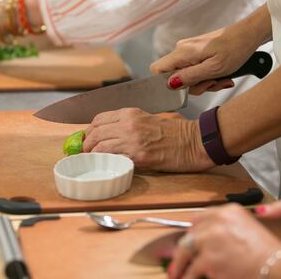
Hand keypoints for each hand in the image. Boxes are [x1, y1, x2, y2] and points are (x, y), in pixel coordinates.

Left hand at [83, 108, 213, 171]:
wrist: (194, 141)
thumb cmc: (175, 133)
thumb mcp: (147, 120)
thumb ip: (128, 125)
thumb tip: (110, 137)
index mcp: (130, 113)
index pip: (98, 119)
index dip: (89, 131)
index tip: (87, 140)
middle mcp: (128, 123)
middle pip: (94, 132)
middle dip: (86, 144)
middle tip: (85, 153)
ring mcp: (132, 139)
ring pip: (99, 146)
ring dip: (92, 155)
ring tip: (93, 161)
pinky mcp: (139, 155)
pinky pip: (113, 158)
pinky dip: (106, 163)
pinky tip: (106, 167)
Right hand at [151, 25, 258, 94]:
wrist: (250, 34)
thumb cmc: (236, 48)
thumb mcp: (214, 68)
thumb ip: (190, 77)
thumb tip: (169, 84)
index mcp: (183, 52)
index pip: (157, 69)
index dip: (166, 84)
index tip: (185, 90)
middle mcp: (182, 49)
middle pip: (175, 76)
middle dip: (194, 85)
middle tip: (213, 83)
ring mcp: (190, 50)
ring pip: (188, 75)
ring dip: (204, 82)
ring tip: (222, 79)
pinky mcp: (198, 52)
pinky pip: (196, 69)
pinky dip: (208, 76)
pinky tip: (222, 75)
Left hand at [169, 204, 280, 278]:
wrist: (279, 268)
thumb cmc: (269, 254)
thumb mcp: (248, 229)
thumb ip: (226, 230)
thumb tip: (206, 242)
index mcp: (229, 211)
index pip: (199, 218)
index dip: (192, 233)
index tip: (186, 242)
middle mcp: (218, 222)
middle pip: (189, 235)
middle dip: (182, 251)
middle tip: (176, 263)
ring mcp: (212, 240)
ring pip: (186, 253)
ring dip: (180, 266)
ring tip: (176, 275)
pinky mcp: (210, 260)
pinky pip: (192, 271)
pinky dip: (187, 277)